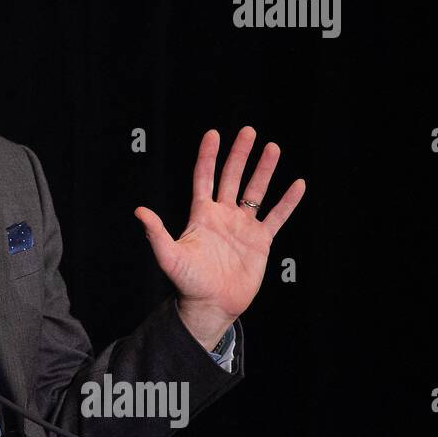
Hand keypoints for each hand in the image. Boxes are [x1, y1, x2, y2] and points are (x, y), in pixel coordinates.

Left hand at [133, 126, 305, 343]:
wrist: (211, 305)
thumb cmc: (188, 282)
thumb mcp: (169, 256)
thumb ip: (156, 233)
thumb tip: (139, 211)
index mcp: (201, 215)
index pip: (204, 178)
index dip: (208, 156)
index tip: (213, 134)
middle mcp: (223, 216)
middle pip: (232, 177)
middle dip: (239, 154)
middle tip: (248, 131)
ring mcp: (243, 227)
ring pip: (255, 192)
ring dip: (264, 170)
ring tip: (273, 148)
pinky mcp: (261, 241)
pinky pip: (277, 217)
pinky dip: (288, 202)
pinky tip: (298, 184)